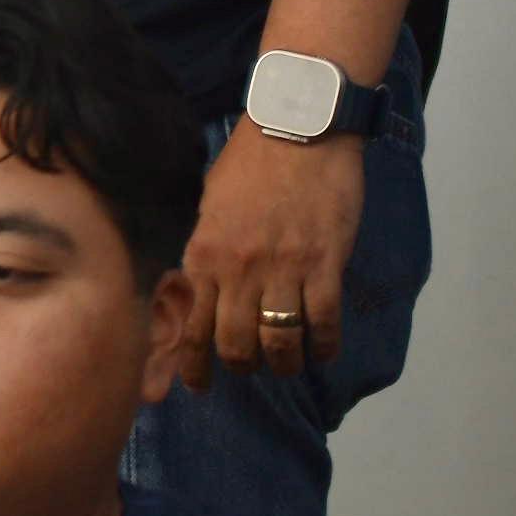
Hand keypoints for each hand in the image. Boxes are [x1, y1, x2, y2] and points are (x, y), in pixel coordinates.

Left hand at [176, 125, 364, 389]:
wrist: (298, 130)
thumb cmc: (250, 164)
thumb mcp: (210, 205)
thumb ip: (205, 249)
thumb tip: (198, 289)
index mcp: (204, 252)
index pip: (191, 324)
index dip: (193, 363)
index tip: (197, 385)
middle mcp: (239, 268)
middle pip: (235, 344)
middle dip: (241, 367)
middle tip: (249, 369)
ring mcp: (283, 268)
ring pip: (279, 342)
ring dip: (284, 363)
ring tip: (288, 363)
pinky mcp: (324, 264)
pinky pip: (323, 323)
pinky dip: (323, 346)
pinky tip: (323, 350)